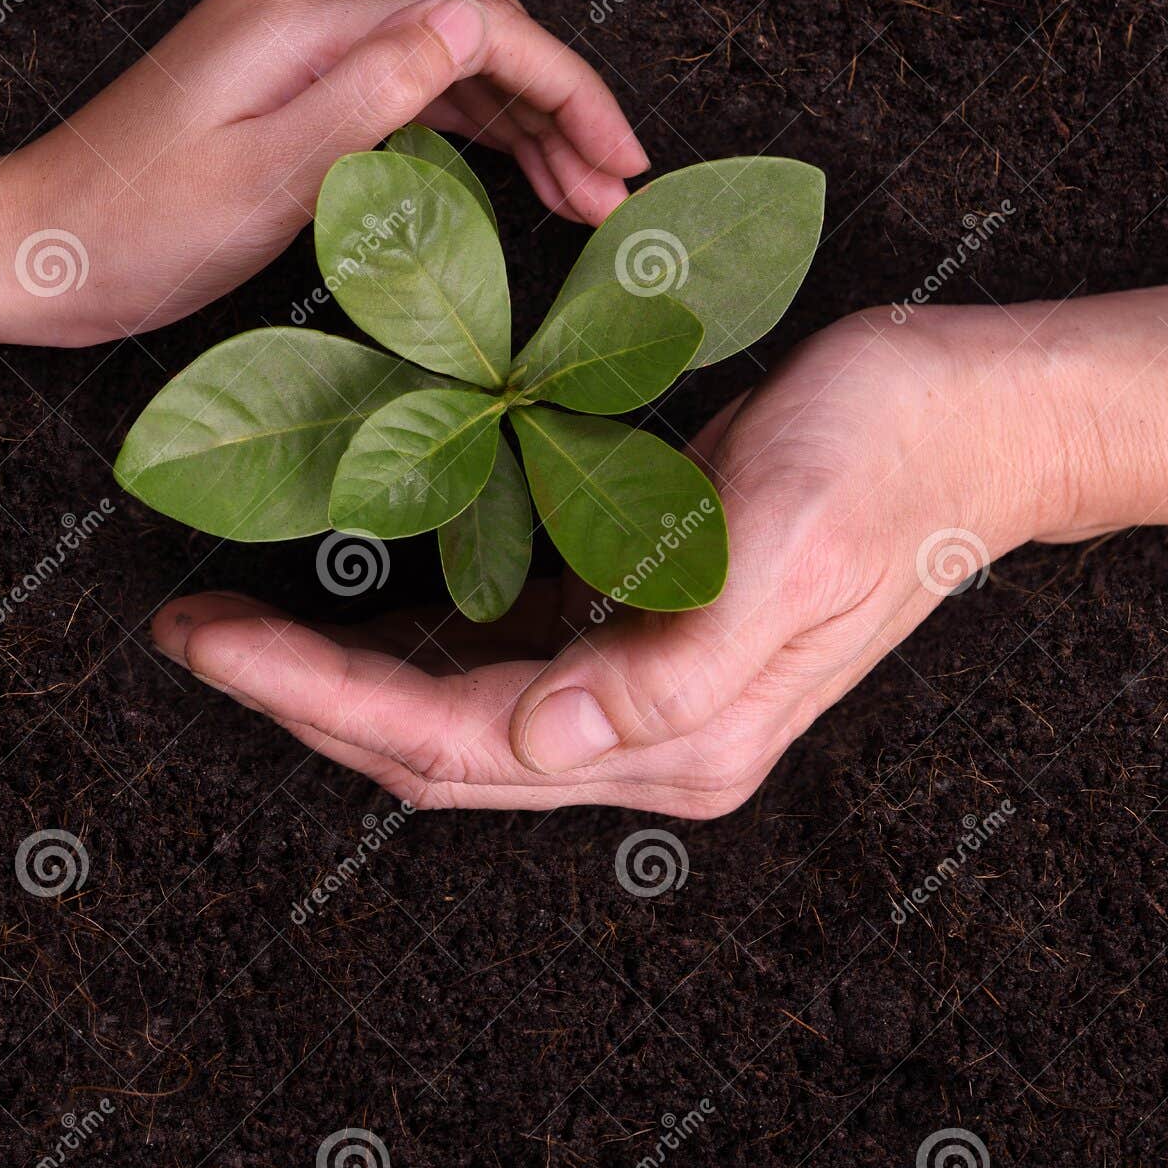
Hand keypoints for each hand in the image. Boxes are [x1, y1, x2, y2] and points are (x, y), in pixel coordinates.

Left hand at [0, 0, 644, 342]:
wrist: (35, 249)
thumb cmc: (134, 229)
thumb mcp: (264, 176)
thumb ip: (375, 97)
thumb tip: (480, 29)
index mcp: (305, 17)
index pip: (482, 26)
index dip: (569, 88)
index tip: (623, 160)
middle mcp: (308, 10)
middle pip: (477, 35)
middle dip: (561, 108)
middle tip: (615, 192)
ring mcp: (298, 45)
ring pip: (450, 64)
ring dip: (524, 124)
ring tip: (582, 199)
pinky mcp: (290, 86)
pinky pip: (405, 92)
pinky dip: (469, 132)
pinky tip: (508, 176)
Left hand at [150, 277, 1167, 814]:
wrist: (972, 419)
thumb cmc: (886, 462)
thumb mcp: (783, 549)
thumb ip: (666, 672)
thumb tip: (538, 744)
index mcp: (679, 730)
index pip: (454, 739)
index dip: (319, 698)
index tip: (213, 645)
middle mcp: (655, 735)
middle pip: (435, 748)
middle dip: (305, 696)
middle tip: (195, 634)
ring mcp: (654, 693)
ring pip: (457, 716)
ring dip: (346, 677)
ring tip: (246, 626)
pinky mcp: (655, 634)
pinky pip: (506, 667)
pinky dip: (420, 648)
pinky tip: (370, 607)